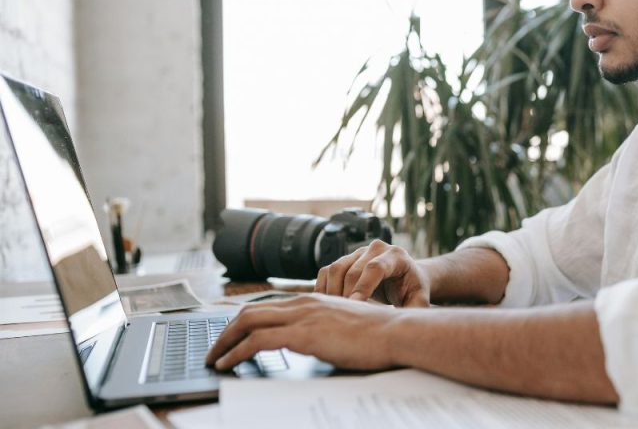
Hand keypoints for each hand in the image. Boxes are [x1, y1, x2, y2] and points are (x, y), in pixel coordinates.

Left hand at [205, 294, 397, 370]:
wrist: (398, 331)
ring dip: (223, 342)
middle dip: (225, 331)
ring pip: (247, 323)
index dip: (243, 321)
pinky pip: (258, 341)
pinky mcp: (304, 334)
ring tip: (213, 359)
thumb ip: (329, 326)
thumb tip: (320, 340)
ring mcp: (303, 317)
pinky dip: (236, 352)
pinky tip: (227, 364)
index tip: (230, 336)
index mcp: (313, 300)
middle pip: (250, 311)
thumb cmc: (380, 332)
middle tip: (213, 349)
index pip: (267, 306)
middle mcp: (304, 303)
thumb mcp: (348, 323)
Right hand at [314, 239, 429, 306]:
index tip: (355, 307)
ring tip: (337, 313)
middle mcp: (376, 249)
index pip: (375, 268)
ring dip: (332, 293)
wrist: (405, 278)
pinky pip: (327, 271)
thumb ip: (416, 309)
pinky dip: (323, 289)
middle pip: (353, 270)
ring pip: (336, 269)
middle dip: (346, 295)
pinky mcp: (345, 259)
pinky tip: (328, 307)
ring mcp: (359, 252)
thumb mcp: (419, 299)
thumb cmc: (412, 290)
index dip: (363, 287)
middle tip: (345, 317)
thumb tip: (406, 323)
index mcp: (396, 256)